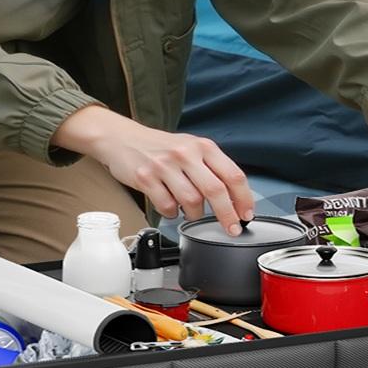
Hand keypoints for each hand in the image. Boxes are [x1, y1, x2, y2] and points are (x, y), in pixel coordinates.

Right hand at [53, 105, 255, 234]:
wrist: (121, 138)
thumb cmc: (159, 147)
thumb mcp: (190, 148)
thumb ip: (211, 168)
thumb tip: (234, 199)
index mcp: (202, 146)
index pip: (233, 175)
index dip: (244, 199)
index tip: (246, 215)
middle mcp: (185, 153)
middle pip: (216, 191)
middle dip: (227, 215)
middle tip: (232, 229)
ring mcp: (165, 166)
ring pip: (192, 202)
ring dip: (194, 215)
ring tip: (190, 212)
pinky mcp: (146, 178)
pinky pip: (167, 207)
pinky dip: (171, 213)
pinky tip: (169, 205)